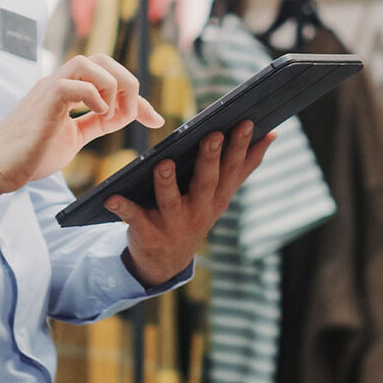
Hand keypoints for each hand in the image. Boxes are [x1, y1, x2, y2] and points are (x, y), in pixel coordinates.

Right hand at [0, 54, 163, 200]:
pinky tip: (98, 116)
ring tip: (112, 116)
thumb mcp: (74, 137)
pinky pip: (74, 84)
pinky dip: (95, 97)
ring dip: (112, 87)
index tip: (153, 119)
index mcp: (67, 90)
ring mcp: (50, 88)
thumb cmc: (31, 154)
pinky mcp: (45, 101)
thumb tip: (123, 116)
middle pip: (101, 59)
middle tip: (131, 115)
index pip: (107, 76)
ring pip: (89, 62)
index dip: (135, 96)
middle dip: (127, 83)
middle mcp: (59, 82)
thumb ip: (96, 123)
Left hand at [104, 120, 275, 286]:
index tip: (246, 122)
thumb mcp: (221, 194)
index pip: (232, 169)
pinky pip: (133, 217)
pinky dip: (122, 208)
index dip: (241, 147)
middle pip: (206, 182)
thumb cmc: (194, 212)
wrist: (166, 261)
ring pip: (170, 200)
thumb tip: (271, 134)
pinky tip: (111, 197)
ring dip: (166, 182)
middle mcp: (199, 210)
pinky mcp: (148, 233)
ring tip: (163, 164)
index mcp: (217, 197)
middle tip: (212, 135)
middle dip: (210, 158)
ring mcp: (173, 223)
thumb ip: (243, 166)